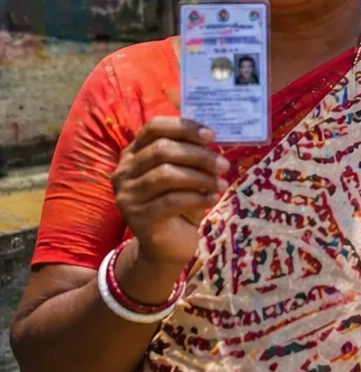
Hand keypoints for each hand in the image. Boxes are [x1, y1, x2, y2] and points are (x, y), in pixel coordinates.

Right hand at [112, 117, 227, 271]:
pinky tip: (213, 199)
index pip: (154, 127)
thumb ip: (193, 153)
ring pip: (166, 175)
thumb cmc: (181, 202)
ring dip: (200, 177)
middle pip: (162, 150)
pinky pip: (171, 201)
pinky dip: (197, 197)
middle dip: (198, 155)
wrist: (168, 244)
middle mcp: (124, 171)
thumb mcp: (187, 173)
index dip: (183, 127)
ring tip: (221, 183)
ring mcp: (127, 195)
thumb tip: (214, 135)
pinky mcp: (137, 217)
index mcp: (134, 153)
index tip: (211, 135)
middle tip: (224, 164)